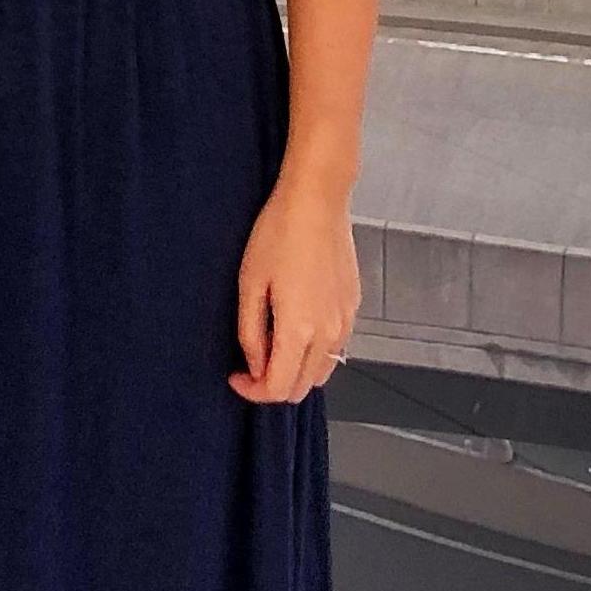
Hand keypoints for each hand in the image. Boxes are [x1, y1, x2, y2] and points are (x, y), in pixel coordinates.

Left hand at [230, 176, 356, 405]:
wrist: (317, 200)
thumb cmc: (279, 233)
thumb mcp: (250, 283)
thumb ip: (251, 333)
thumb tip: (255, 364)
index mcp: (299, 330)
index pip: (277, 388)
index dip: (252, 391)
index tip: (236, 376)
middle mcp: (328, 333)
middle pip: (301, 388)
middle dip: (273, 385)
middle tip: (252, 362)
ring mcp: (345, 321)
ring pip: (321, 372)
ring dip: (296, 371)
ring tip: (274, 343)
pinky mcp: (353, 307)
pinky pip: (335, 347)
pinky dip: (315, 352)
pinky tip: (298, 324)